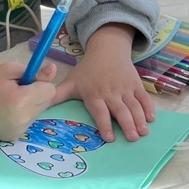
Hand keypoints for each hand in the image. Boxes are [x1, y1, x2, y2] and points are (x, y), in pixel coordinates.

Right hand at [0, 60, 58, 140]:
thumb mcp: (8, 70)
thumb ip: (34, 71)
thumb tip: (53, 70)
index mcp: (22, 99)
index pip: (50, 90)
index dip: (40, 83)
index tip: (27, 82)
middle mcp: (23, 118)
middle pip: (47, 102)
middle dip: (37, 94)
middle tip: (18, 91)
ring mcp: (19, 130)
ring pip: (39, 112)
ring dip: (31, 106)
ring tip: (11, 102)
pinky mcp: (14, 137)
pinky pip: (29, 122)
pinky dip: (23, 116)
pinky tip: (8, 113)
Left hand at [51, 24, 153, 141]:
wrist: (107, 50)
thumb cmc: (88, 70)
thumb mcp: (71, 81)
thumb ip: (57, 95)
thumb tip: (38, 105)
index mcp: (94, 94)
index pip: (100, 111)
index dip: (104, 125)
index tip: (110, 138)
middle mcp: (110, 92)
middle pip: (120, 110)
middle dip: (128, 125)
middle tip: (133, 138)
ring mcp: (125, 88)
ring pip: (134, 106)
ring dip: (140, 119)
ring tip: (143, 133)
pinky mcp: (135, 84)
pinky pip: (143, 97)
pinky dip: (148, 108)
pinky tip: (151, 119)